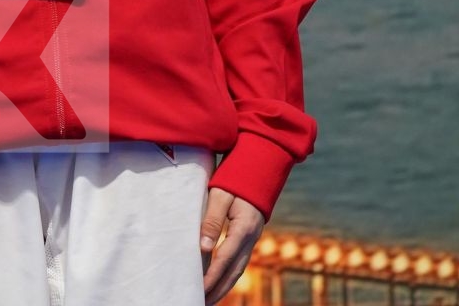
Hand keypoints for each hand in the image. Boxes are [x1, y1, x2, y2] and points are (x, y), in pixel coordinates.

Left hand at [200, 188, 265, 305]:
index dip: (211, 278)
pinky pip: (240, 260)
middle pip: (234, 272)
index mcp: (243, 229)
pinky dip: (230, 274)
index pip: (223, 260)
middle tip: (202, 303)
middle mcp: (251, 238)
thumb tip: (203, 249)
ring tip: (209, 298)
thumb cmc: (235, 178)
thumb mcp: (220, 194)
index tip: (198, 291)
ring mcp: (252, 238)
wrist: (260, 166)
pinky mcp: (250, 235)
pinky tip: (221, 279)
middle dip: (218, 290)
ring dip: (224, 285)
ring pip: (238, 269)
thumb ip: (212, 220)